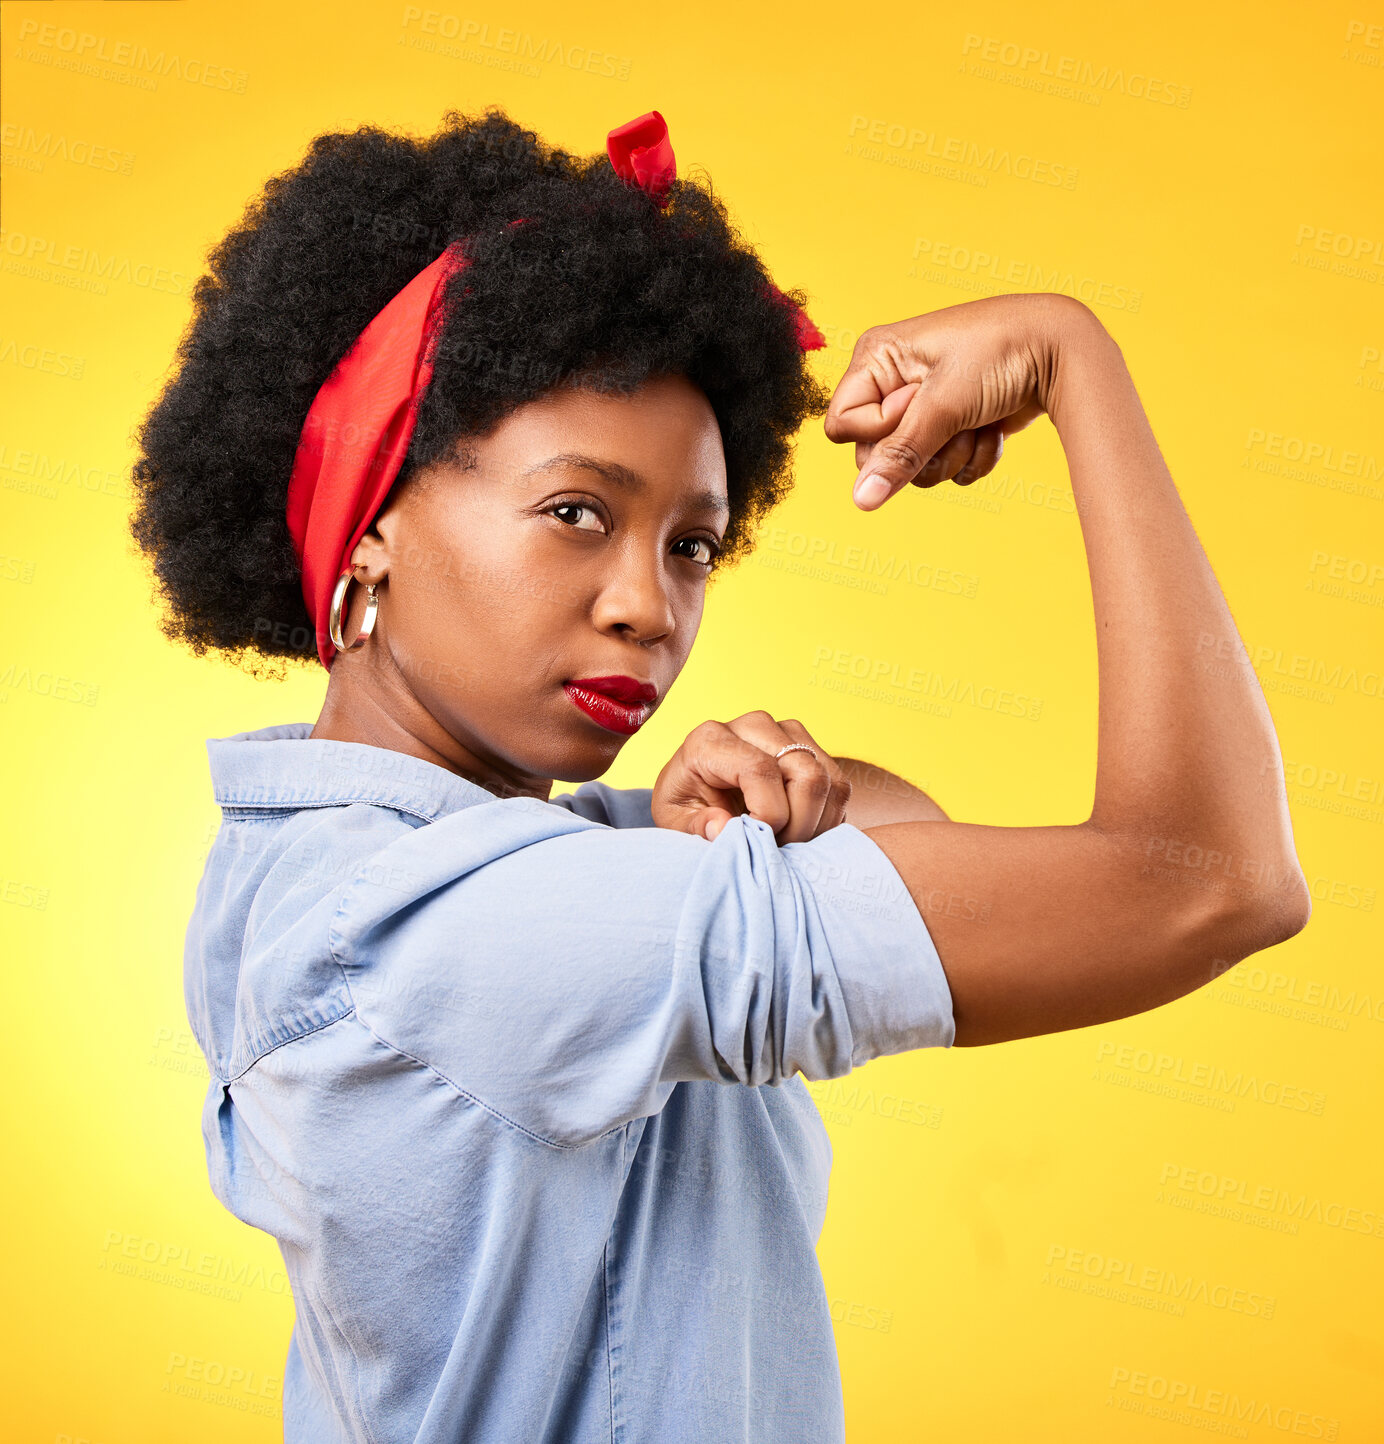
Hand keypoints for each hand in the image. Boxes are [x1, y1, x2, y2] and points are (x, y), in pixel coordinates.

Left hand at [651, 712, 852, 843]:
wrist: (700, 786)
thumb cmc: (687, 803)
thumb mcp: (674, 820)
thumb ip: (695, 826)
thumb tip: (722, 828)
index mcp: (711, 739)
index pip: (759, 770)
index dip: (768, 814)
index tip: (757, 840)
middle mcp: (754, 725)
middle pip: (805, 774)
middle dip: (799, 825)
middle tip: (775, 849)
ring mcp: (787, 732)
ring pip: (828, 781)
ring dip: (815, 825)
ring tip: (785, 842)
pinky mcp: (810, 746)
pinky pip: (838, 786)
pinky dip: (826, 819)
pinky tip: (800, 832)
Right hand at [824, 291, 1093, 509]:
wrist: (1062, 350)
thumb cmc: (1001, 352)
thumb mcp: (944, 405)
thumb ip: (900, 456)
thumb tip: (861, 501)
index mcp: (877, 359)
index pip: (843, 426)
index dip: (878, 431)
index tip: (918, 405)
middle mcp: (893, 383)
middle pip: (876, 455)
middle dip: (922, 451)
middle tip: (954, 422)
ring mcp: (924, 407)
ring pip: (913, 469)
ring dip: (953, 455)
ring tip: (979, 422)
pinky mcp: (952, 426)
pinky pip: (945, 468)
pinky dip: (972, 456)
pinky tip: (992, 429)